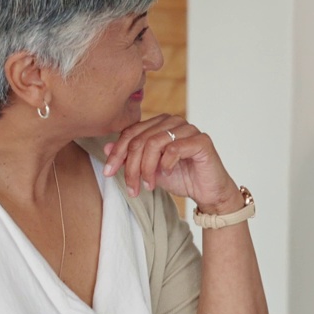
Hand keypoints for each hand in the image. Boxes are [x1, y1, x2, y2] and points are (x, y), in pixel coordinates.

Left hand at [102, 114, 241, 212]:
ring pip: (155, 143)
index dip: (117, 153)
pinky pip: (174, 148)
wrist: (208, 192)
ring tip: (148, 185)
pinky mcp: (201, 140)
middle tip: (131, 187)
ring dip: (147, 168)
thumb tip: (106, 147)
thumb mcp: (149, 170)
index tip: (108, 173)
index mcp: (160, 124)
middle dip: (131, 166)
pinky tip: (166, 174)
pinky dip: (166, 164)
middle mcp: (173, 121)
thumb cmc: (182, 177)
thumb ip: (131, 157)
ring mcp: (188, 129)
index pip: (131, 133)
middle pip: (140, 139)